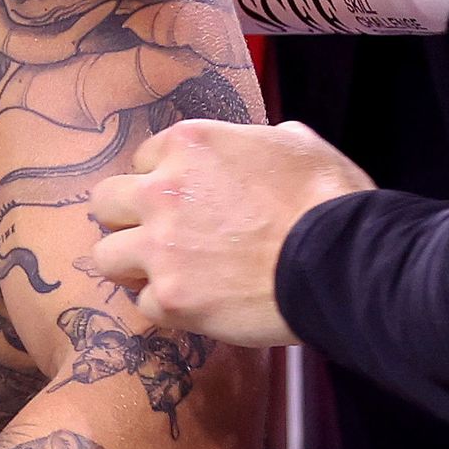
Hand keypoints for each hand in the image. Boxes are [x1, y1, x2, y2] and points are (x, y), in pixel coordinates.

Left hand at [87, 120, 372, 346]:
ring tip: (167, 275)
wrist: (342, 261)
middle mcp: (161, 191)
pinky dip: (167, 308)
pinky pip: (143, 304)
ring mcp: (161, 246)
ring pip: (106, 257)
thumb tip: (264, 142)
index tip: (184, 201)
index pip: (143, 160)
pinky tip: (196, 305)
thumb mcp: (297, 144)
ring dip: (133, 266)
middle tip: (160, 237)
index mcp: (188, 144)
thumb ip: (259, 141)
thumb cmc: (328, 199)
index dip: (163, 182)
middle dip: (129, 220)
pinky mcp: (171, 297)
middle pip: (105, 204)